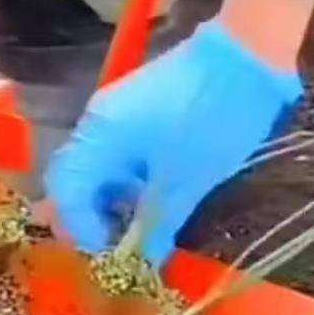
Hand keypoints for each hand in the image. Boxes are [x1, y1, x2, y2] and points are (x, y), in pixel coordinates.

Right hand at [44, 20, 302, 266]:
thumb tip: (144, 261)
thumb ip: (157, 224)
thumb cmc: (213, 120)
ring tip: (141, 227)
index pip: (66, 191)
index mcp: (99, 137)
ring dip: (109, 201)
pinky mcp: (134, 109)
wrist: (247, 53)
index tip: (111, 256)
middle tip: (118, 247)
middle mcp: (95, 122)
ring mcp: (114, 112)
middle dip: (90, 217)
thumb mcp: (187, 181)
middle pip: (73, 179)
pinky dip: (124, 180)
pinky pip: (114, 152)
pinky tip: (151, 197)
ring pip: (95, 167)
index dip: (81, 229)